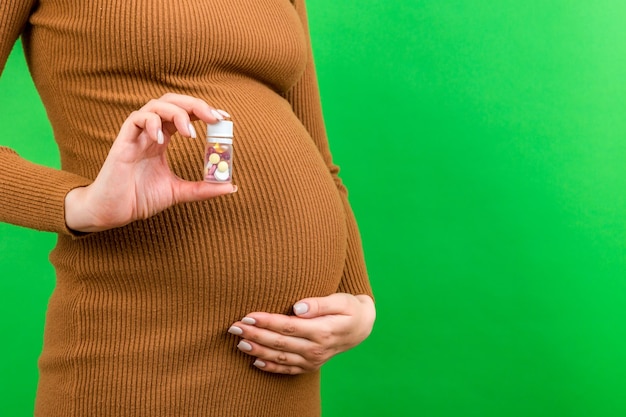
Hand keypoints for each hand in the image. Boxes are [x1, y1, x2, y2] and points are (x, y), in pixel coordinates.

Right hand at [64, 93, 236, 231]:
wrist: (113, 212)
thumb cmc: (140, 198)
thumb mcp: (178, 192)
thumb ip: (202, 188)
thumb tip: (231, 186)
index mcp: (162, 139)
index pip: (185, 113)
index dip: (203, 111)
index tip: (223, 118)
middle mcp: (150, 132)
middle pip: (172, 102)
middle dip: (195, 105)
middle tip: (213, 118)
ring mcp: (136, 135)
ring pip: (155, 106)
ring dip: (177, 113)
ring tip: (190, 134)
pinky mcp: (122, 142)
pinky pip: (135, 119)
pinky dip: (151, 122)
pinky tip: (161, 138)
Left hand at [228, 293, 375, 374]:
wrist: (361, 327)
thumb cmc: (349, 308)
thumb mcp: (340, 300)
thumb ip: (319, 303)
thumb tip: (298, 307)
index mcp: (323, 331)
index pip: (288, 326)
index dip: (266, 322)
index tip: (248, 316)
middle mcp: (317, 349)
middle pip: (279, 343)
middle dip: (255, 335)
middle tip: (234, 327)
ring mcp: (313, 360)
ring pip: (280, 358)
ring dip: (257, 351)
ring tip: (239, 343)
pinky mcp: (311, 366)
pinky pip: (287, 370)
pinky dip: (270, 367)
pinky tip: (255, 362)